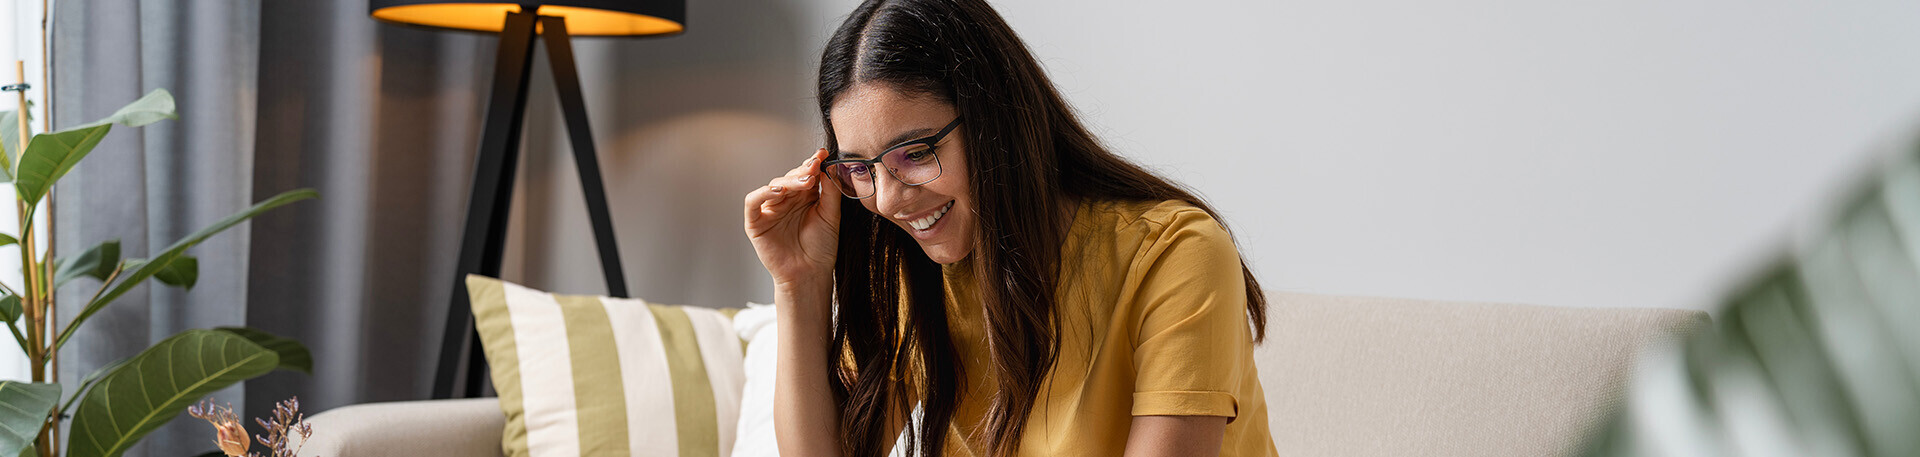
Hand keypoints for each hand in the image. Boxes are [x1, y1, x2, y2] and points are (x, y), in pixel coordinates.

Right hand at [745, 148, 842, 292]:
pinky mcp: (755, 222)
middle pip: (790, 178)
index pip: (805, 175)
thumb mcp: (831, 216)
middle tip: (814, 168)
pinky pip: (753, 202)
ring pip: (774, 186)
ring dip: (788, 181)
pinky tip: (778, 191)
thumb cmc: (821, 248)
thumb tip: (829, 167)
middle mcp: (786, 201)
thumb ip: (830, 192)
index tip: (822, 154)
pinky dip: (763, 193)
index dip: (812, 163)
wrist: (811, 273)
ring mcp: (770, 211)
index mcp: (804, 198)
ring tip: (804, 182)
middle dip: (802, 171)